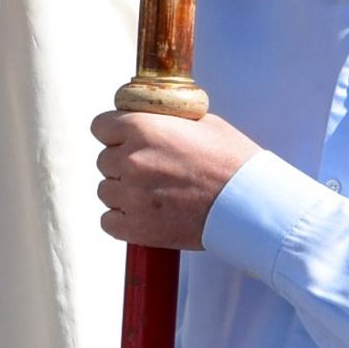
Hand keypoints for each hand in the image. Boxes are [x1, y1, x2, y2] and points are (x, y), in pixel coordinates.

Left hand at [93, 109, 263, 251]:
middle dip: (122, 164)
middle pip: (103, 160)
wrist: (248, 203)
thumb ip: (162, 121)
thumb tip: (146, 119)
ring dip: (123, 192)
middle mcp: (131, 160)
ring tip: (153, 194)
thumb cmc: (230, 160)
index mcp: (142, 129)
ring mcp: (131, 196)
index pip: (100, 126)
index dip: (113, 133)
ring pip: (105, 190)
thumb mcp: (198, 123)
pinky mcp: (136, 228)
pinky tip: (145, 214)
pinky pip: (108, 221)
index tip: (124, 140)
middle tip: (151, 171)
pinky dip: (122, 219)